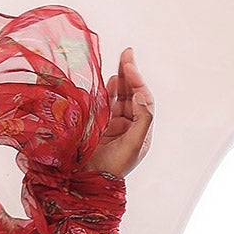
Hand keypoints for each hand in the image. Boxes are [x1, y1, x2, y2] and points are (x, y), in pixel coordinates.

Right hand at [82, 46, 153, 178]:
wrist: (90, 180)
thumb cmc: (114, 167)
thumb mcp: (134, 145)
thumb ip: (141, 120)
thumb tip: (139, 95)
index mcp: (141, 132)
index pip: (143, 100)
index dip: (138, 81)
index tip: (129, 64)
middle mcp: (130, 126)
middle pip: (133, 95)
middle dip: (130, 74)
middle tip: (127, 53)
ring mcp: (115, 125)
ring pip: (120, 97)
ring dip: (121, 80)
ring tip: (121, 61)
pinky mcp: (101, 125)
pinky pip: (107, 103)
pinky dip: (109, 91)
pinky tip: (110, 80)